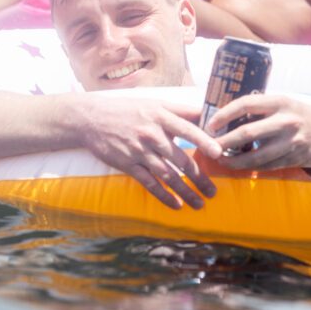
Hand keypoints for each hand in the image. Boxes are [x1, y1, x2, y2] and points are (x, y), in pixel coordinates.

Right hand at [77, 97, 221, 209]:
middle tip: (213, 191)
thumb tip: (208, 116)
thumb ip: (180, 111)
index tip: (219, 153)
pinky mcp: (128, 164)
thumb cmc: (127, 109)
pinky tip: (175, 205)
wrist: (91, 119)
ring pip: (167, 175)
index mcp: (160, 116)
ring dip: (185, 191)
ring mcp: (139, 150)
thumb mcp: (153, 103)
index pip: (187, 128)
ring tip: (199, 203)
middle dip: (200, 177)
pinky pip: (149, 183)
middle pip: (181, 159)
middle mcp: (151, 134)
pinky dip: (163, 196)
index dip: (204, 141)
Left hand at [207, 95, 310, 169]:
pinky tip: (237, 165)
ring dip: (233, 160)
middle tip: (209, 145)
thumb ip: (258, 109)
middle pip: (247, 132)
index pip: (245, 104)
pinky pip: (266, 165)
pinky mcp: (294, 158)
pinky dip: (249, 167)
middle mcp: (285, 120)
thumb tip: (223, 117)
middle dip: (224, 141)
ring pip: (256, 155)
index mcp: (278, 102)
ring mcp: (291, 142)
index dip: (224, 114)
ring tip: (219, 159)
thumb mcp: (281, 104)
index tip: (210, 124)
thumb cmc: (299, 114)